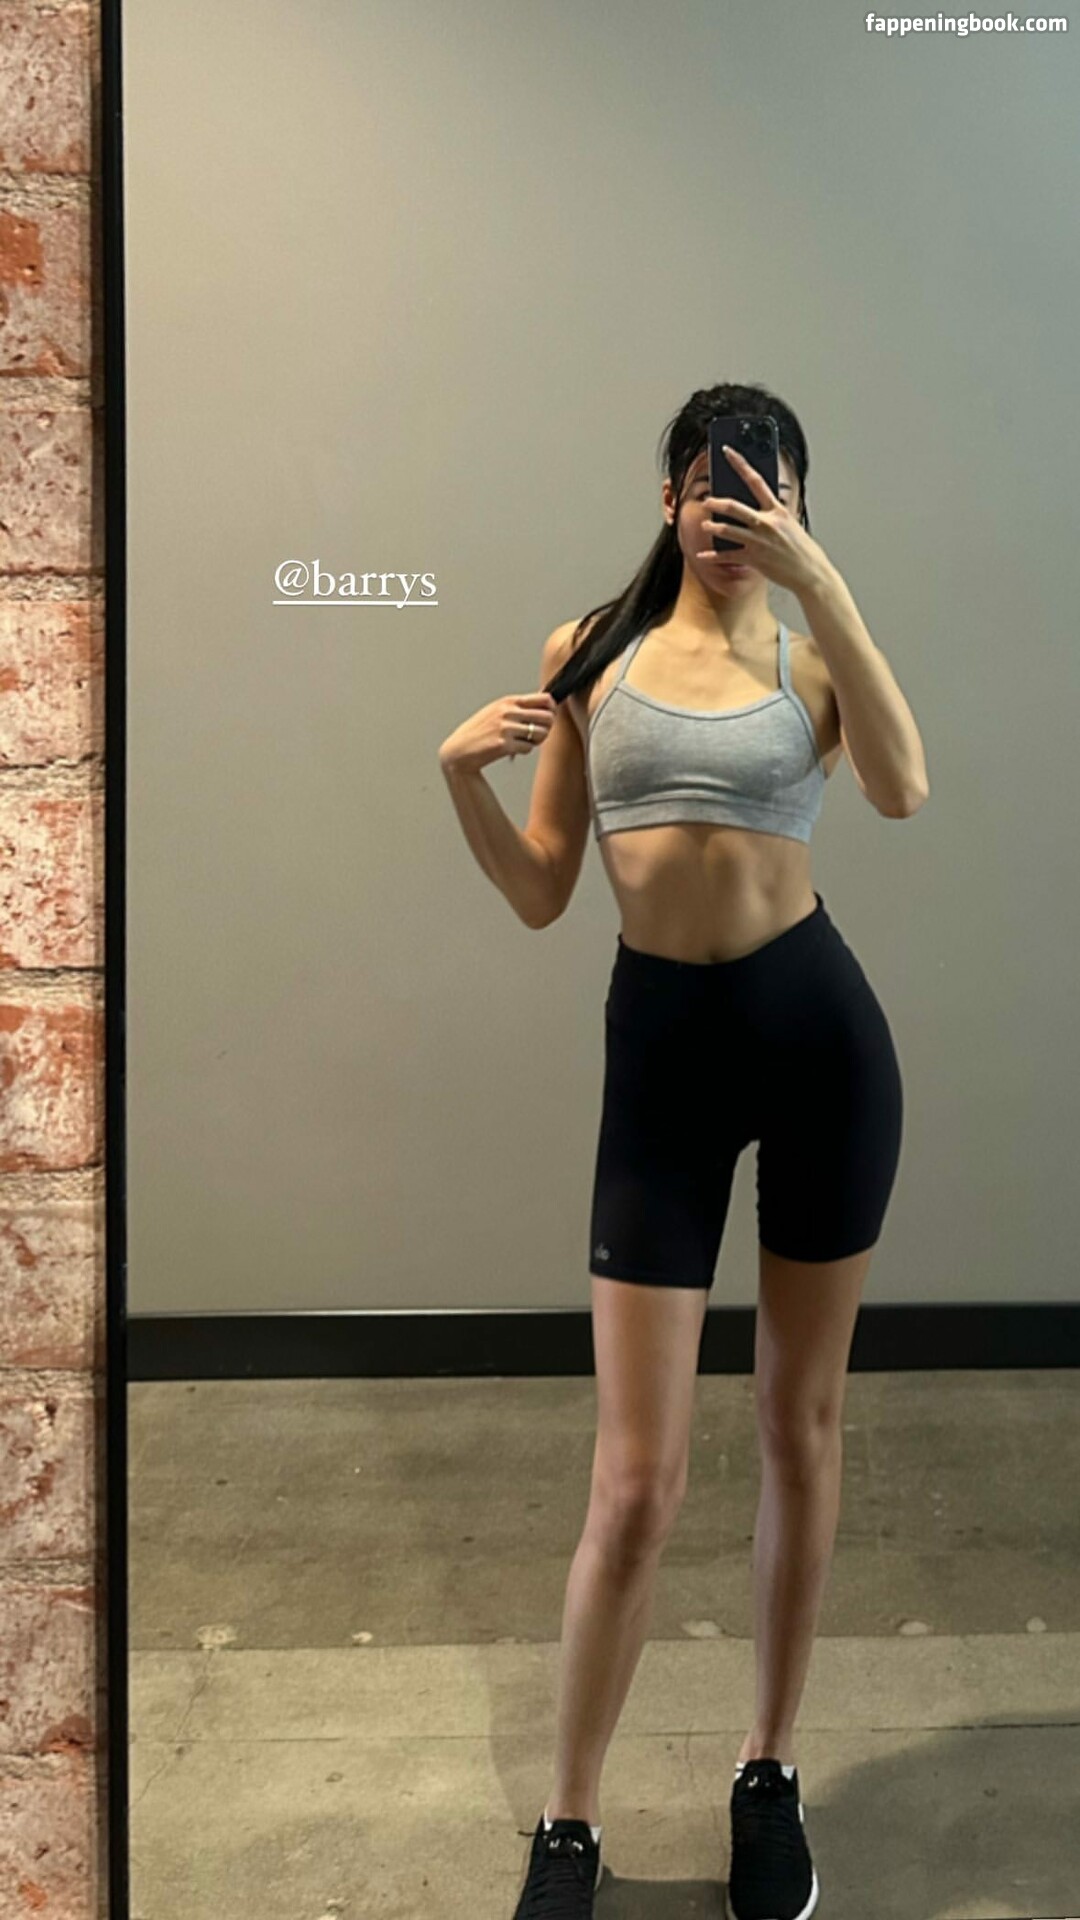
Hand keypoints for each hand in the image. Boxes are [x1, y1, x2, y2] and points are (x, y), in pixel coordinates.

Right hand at [438, 689, 556, 773]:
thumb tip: (545, 706)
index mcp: (508, 701)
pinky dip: (524, 751)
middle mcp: (508, 712)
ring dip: (537, 741)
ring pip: (541, 733)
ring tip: (525, 742)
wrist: (459, 751)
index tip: (549, 716)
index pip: (544, 698)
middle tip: (538, 734)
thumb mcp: (496, 711)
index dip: (551, 709)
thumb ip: (517, 708)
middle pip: (547, 717)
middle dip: (547, 727)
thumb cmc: (478, 732)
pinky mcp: (504, 745)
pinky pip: (528, 748)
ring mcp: (506, 728)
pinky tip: (513, 750)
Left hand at [696, 444, 829, 596]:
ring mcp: (759, 541)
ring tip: (705, 526)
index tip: (727, 452)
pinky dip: (713, 556)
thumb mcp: (791, 524)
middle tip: (707, 501)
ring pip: (728, 530)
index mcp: (777, 511)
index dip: (739, 464)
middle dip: (717, 503)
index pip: (756, 480)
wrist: (810, 573)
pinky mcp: (754, 559)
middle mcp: (767, 523)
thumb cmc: (802, 549)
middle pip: (735, 507)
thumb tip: (758, 506)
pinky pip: (727, 556)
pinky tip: (703, 556)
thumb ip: (774, 513)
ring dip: (712, 528)